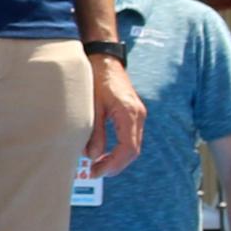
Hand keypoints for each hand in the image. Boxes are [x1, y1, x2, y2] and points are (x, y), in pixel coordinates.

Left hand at [85, 51, 146, 177]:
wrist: (105, 58)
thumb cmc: (97, 78)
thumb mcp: (92, 106)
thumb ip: (95, 132)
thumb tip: (93, 156)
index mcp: (129, 113)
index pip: (128, 149)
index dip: (113, 164)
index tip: (97, 171)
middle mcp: (138, 115)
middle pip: (133, 150)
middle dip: (115, 165)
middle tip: (94, 172)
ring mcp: (138, 114)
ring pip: (133, 145)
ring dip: (117, 158)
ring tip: (97, 166)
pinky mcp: (133, 113)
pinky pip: (130, 137)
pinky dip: (119, 148)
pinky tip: (105, 153)